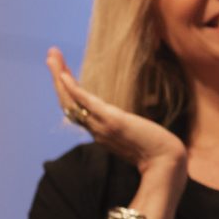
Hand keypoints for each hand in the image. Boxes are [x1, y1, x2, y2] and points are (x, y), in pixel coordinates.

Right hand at [49, 49, 183, 173]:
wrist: (167, 162)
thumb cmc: (157, 152)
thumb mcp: (136, 136)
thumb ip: (126, 128)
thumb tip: (128, 121)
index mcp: (99, 132)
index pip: (76, 109)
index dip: (66, 91)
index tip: (62, 72)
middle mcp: (95, 130)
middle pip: (67, 103)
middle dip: (58, 79)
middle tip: (51, 55)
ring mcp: (102, 126)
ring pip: (71, 101)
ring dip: (59, 77)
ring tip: (52, 56)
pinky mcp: (113, 122)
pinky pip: (87, 104)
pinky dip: (73, 90)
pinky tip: (64, 75)